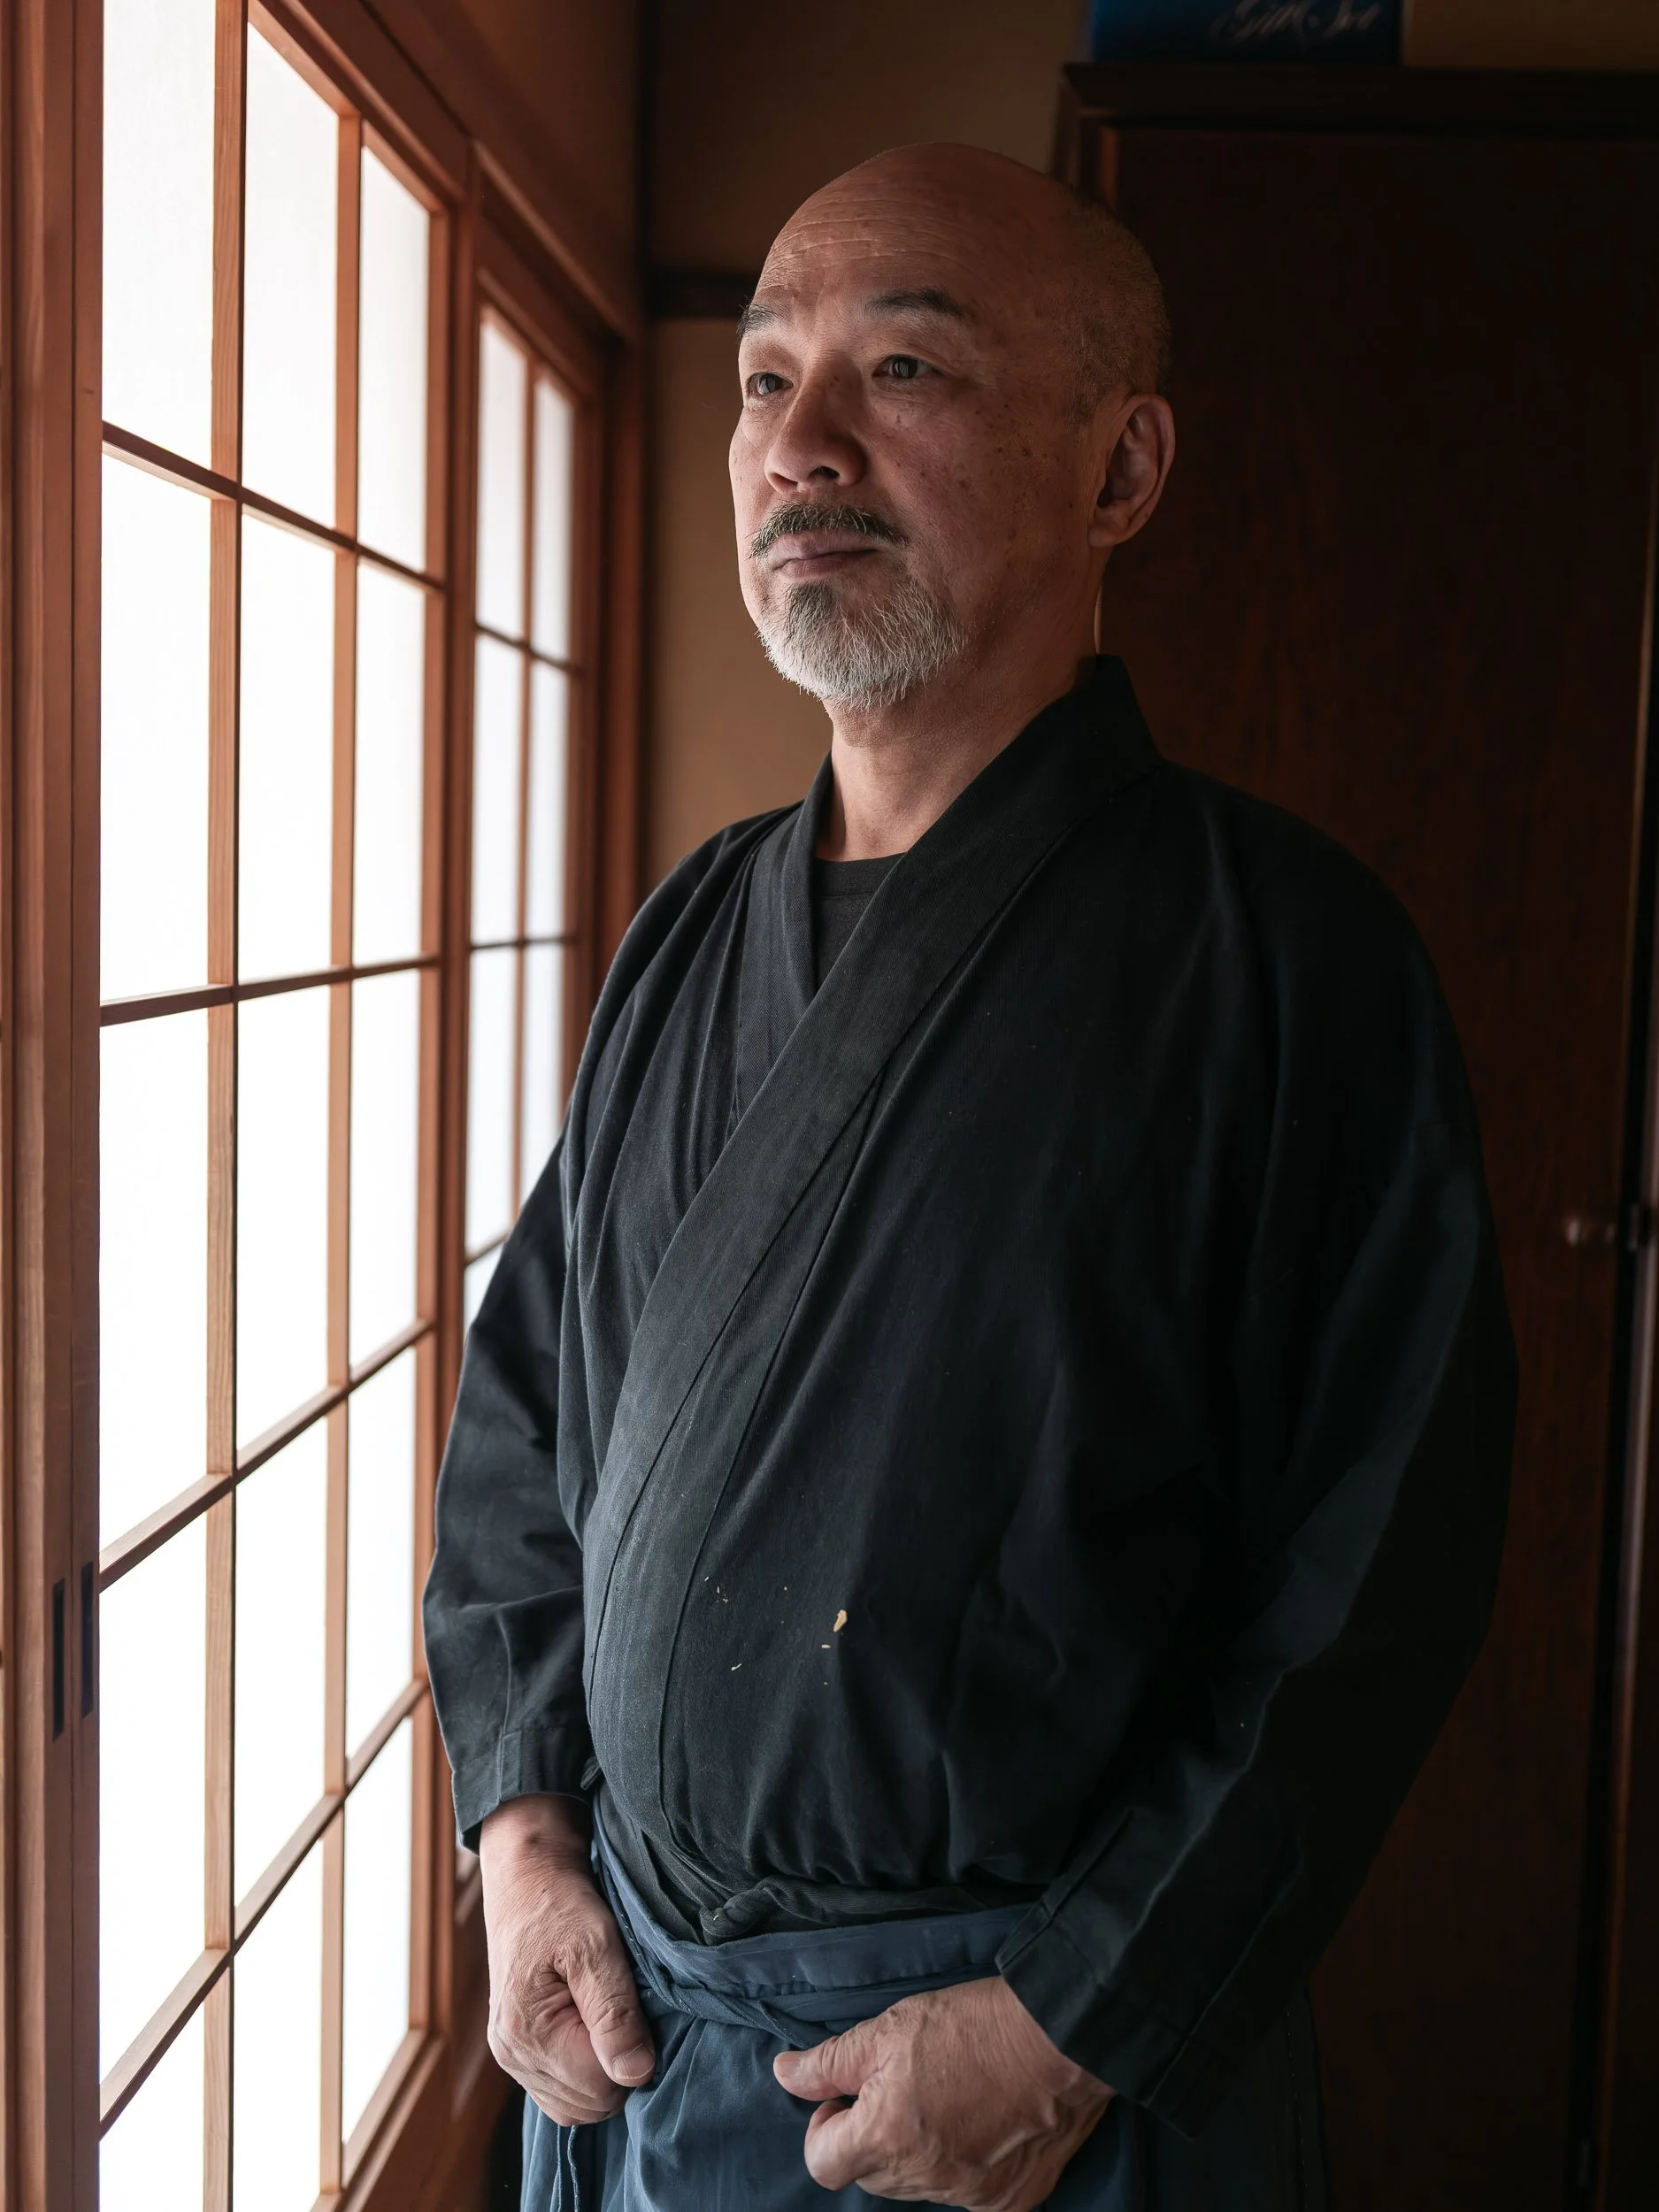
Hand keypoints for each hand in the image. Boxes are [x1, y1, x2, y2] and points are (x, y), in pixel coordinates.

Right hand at [479, 1795, 654, 2123]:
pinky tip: (593, 2030)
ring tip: (608, 2014)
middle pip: (589, 2104)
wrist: (527, 1875)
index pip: (602, 2087)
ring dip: (601, 2071)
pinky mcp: (516, 2048)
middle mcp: (512, 2053)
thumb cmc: (561, 1902)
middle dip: (617, 2065)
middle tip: (625, 2007)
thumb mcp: (597, 1945)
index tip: (636, 2006)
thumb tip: (636, 2073)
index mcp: (527, 2032)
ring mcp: (510, 2055)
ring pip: (575, 2105)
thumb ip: (616, 2013)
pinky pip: (560, 2091)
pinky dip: (583, 2071)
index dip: (632, 2053)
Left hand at [773, 1975, 1112, 2209]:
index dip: (825, 2128)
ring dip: (916, 2152)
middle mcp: (925, 2178)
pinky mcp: (1008, 2202)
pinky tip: (980, 2122)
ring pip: (915, 2186)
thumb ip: (829, 2062)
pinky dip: (961, 2166)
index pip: (822, 2165)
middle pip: (870, 2176)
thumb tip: (783, 2075)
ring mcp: (968, 2197)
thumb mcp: (888, 2028)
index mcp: (887, 2136)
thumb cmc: (971, 2025)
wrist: (1060, 2038)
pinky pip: (963, 2194)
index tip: (847, 2098)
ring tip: (945, 2098)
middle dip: (871, 2136)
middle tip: (900, 2087)